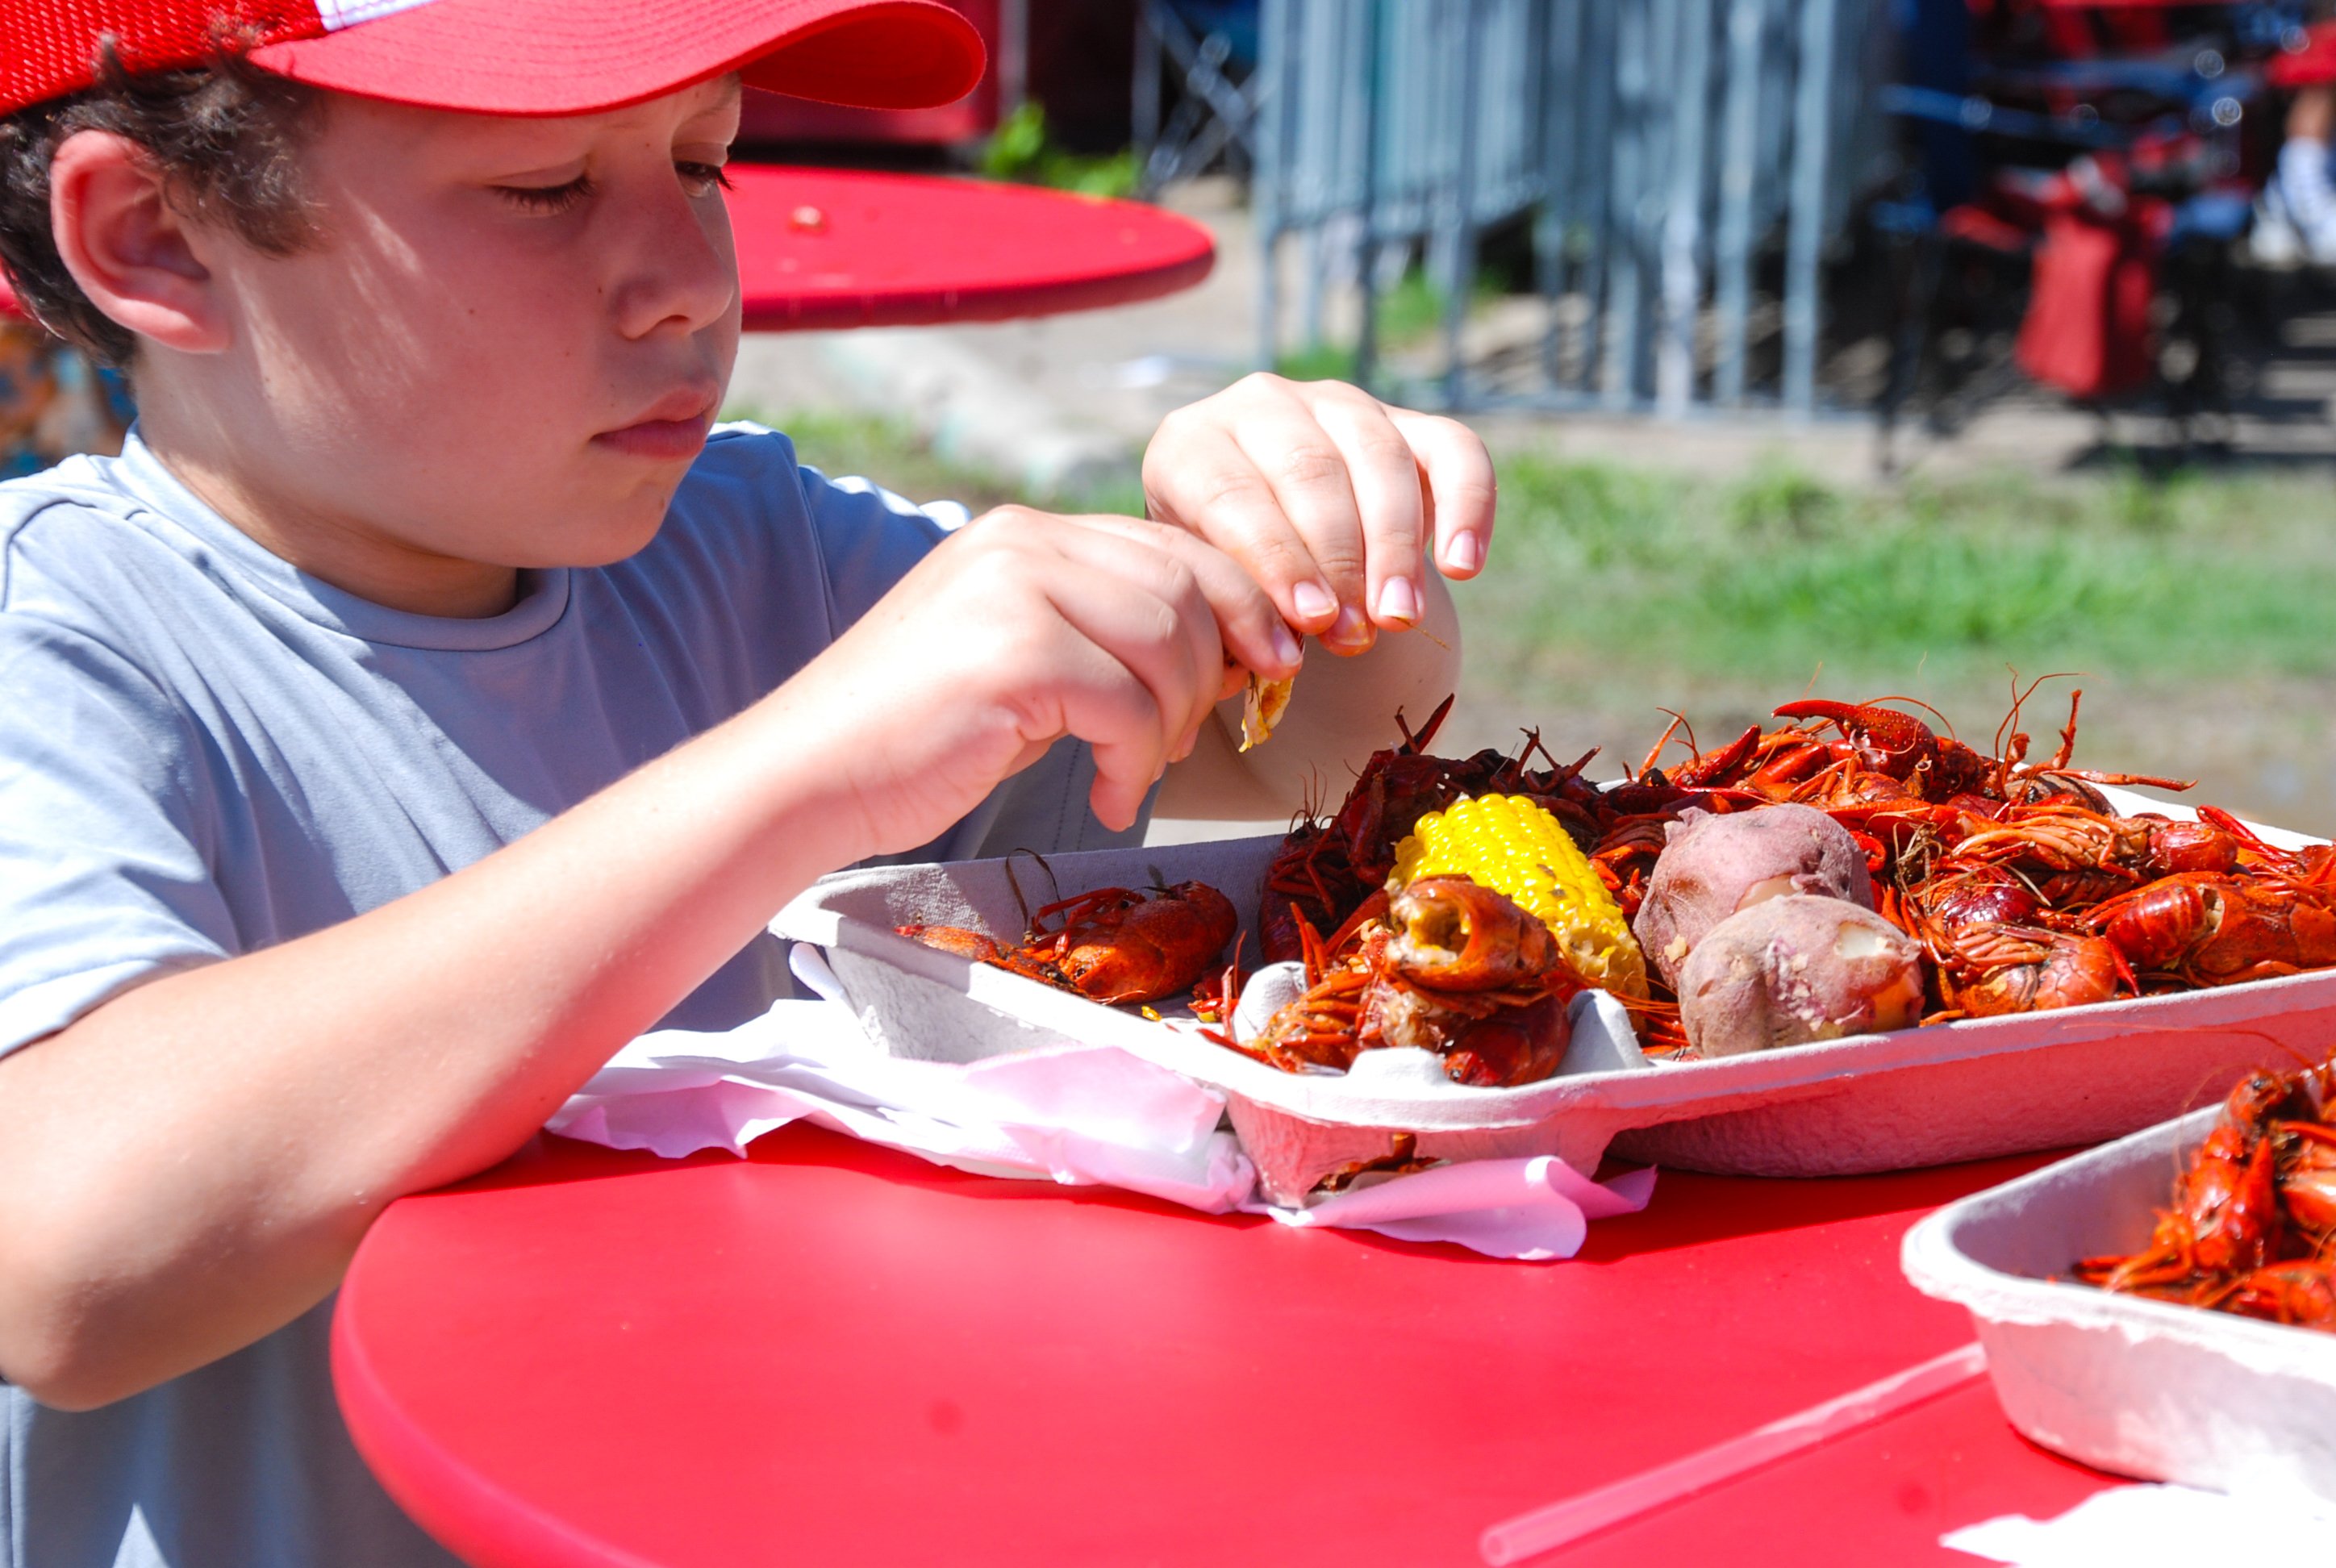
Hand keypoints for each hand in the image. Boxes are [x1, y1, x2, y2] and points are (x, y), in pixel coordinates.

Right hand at [790, 508, 1301, 848]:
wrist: (810, 776)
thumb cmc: (922, 736)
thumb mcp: (1027, 663)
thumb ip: (1108, 637)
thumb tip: (1230, 654)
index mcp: (1029, 534)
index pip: (1176, 547)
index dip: (1241, 606)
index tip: (1268, 668)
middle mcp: (1023, 542)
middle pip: (1186, 589)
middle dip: (1211, 673)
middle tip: (1184, 741)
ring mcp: (1014, 590)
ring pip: (1167, 642)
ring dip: (1173, 721)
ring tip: (1136, 769)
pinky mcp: (1011, 654)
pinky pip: (1126, 704)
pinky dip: (1134, 763)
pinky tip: (1106, 797)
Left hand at [1141, 374, 1495, 656]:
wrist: (1260, 545)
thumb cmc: (1220, 576)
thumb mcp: (1208, 588)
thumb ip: (1234, 609)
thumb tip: (1282, 653)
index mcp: (1190, 445)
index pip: (1232, 494)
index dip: (1276, 560)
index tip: (1309, 621)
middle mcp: (1261, 405)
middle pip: (1310, 472)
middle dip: (1338, 561)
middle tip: (1355, 634)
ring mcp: (1336, 404)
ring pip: (1379, 458)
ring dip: (1394, 548)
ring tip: (1398, 617)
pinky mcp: (1406, 421)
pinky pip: (1453, 449)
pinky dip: (1466, 505)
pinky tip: (1461, 566)